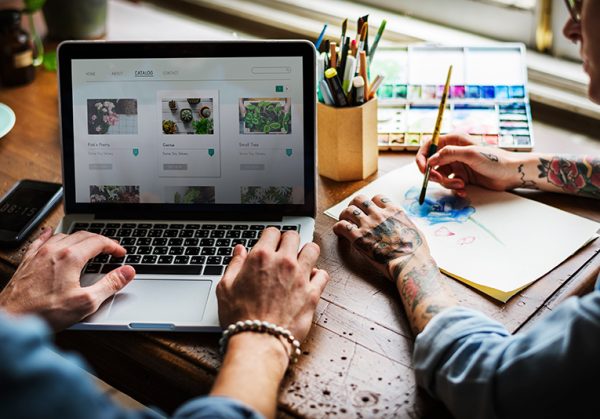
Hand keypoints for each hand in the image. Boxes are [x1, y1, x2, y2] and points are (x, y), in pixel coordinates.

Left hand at [0, 229, 134, 330]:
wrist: (10, 319)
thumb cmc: (44, 313)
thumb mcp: (86, 302)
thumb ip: (110, 284)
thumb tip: (127, 272)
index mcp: (71, 257)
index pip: (99, 242)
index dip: (113, 246)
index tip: (120, 253)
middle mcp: (54, 250)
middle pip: (84, 235)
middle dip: (100, 241)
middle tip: (110, 250)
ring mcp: (39, 254)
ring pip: (65, 235)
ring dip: (80, 238)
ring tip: (89, 246)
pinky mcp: (28, 261)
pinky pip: (40, 240)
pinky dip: (51, 235)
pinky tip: (51, 233)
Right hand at [216, 228, 328, 343]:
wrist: (259, 341)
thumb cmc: (239, 317)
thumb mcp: (225, 287)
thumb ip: (234, 264)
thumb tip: (239, 250)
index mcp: (261, 257)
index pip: (272, 232)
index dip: (270, 237)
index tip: (269, 244)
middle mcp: (283, 262)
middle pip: (293, 235)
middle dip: (288, 240)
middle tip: (284, 251)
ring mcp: (300, 277)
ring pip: (312, 249)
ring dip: (306, 252)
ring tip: (301, 261)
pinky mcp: (312, 293)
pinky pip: (323, 274)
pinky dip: (318, 275)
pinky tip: (310, 280)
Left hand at [333, 194, 431, 279]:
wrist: (410, 264)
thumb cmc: (416, 251)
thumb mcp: (415, 230)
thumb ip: (404, 224)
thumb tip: (403, 225)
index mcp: (394, 211)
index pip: (377, 198)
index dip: (371, 203)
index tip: (369, 209)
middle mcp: (379, 214)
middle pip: (360, 199)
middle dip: (354, 205)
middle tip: (352, 213)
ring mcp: (368, 225)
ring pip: (348, 210)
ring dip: (344, 215)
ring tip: (343, 221)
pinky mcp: (358, 238)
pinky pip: (342, 226)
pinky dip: (338, 227)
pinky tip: (339, 232)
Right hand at [416, 134, 519, 196]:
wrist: (511, 174)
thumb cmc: (495, 160)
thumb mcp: (471, 154)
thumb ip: (449, 155)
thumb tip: (430, 160)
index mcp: (453, 141)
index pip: (428, 146)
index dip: (422, 158)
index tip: (423, 169)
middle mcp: (453, 152)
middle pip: (431, 164)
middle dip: (435, 175)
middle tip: (442, 180)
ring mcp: (457, 165)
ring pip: (440, 176)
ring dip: (447, 183)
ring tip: (462, 185)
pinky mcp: (462, 176)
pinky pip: (449, 184)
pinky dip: (454, 188)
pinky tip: (464, 190)